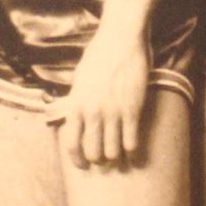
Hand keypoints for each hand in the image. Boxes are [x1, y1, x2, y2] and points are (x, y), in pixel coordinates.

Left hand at [60, 24, 150, 169]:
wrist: (121, 39)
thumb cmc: (99, 56)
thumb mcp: (80, 80)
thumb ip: (78, 102)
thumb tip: (76, 117)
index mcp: (76, 105)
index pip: (71, 144)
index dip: (77, 160)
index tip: (83, 166)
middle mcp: (92, 113)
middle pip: (93, 153)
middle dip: (99, 160)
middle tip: (106, 158)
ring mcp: (113, 113)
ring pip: (113, 152)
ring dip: (117, 157)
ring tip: (121, 155)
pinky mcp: (132, 110)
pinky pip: (131, 142)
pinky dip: (133, 151)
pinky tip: (135, 151)